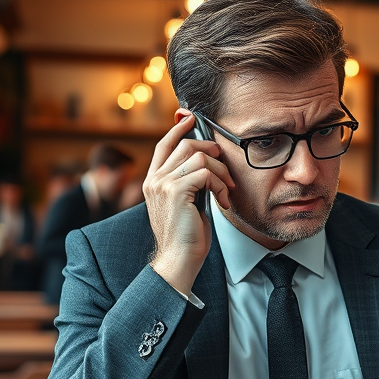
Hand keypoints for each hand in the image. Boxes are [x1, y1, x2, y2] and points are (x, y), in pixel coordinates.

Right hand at [144, 113, 234, 293]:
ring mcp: (163, 184)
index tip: (192, 119)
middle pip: (185, 144)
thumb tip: (208, 163)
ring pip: (198, 156)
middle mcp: (154, 179)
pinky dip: (220, 184)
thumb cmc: (186, 236)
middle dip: (211, 151)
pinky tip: (222, 201)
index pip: (164, 144)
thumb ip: (190, 182)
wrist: (178, 259)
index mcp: (153, 181)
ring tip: (225, 191)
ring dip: (220, 172)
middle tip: (224, 169)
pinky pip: (205, 173)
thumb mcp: (186, 203)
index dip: (179, 128)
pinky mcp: (176, 191)